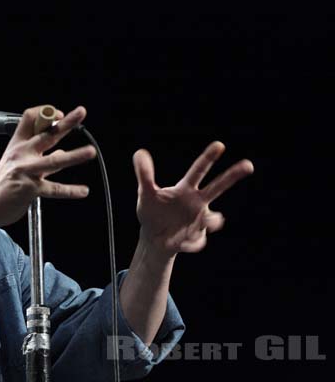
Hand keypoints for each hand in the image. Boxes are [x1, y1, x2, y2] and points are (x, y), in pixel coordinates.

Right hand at [0, 105, 95, 226]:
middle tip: (81, 112)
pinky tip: (83, 191)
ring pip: (54, 162)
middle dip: (66, 122)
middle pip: (47, 134)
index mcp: (17, 145)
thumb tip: (62, 153)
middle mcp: (22, 154)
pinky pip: (55, 189)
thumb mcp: (17, 164)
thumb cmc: (2, 184)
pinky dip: (71, 190)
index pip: (29, 118)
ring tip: (90, 152)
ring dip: (74, 156)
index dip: (46, 112)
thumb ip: (40, 158)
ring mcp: (26, 171)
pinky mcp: (31, 189)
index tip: (59, 114)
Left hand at [133, 141, 253, 254]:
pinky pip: (197, 241)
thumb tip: (139, 152)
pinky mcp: (197, 238)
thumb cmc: (152, 211)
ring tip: (208, 221)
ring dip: (212, 220)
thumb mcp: (145, 194)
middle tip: (249, 164)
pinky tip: (176, 243)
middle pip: (218, 187)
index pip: (199, 170)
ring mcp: (200, 220)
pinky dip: (188, 243)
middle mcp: (197, 202)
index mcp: (186, 189)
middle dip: (233, 176)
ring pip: (214, 219)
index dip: (208, 158)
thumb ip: (144, 174)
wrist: (153, 238)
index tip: (219, 145)